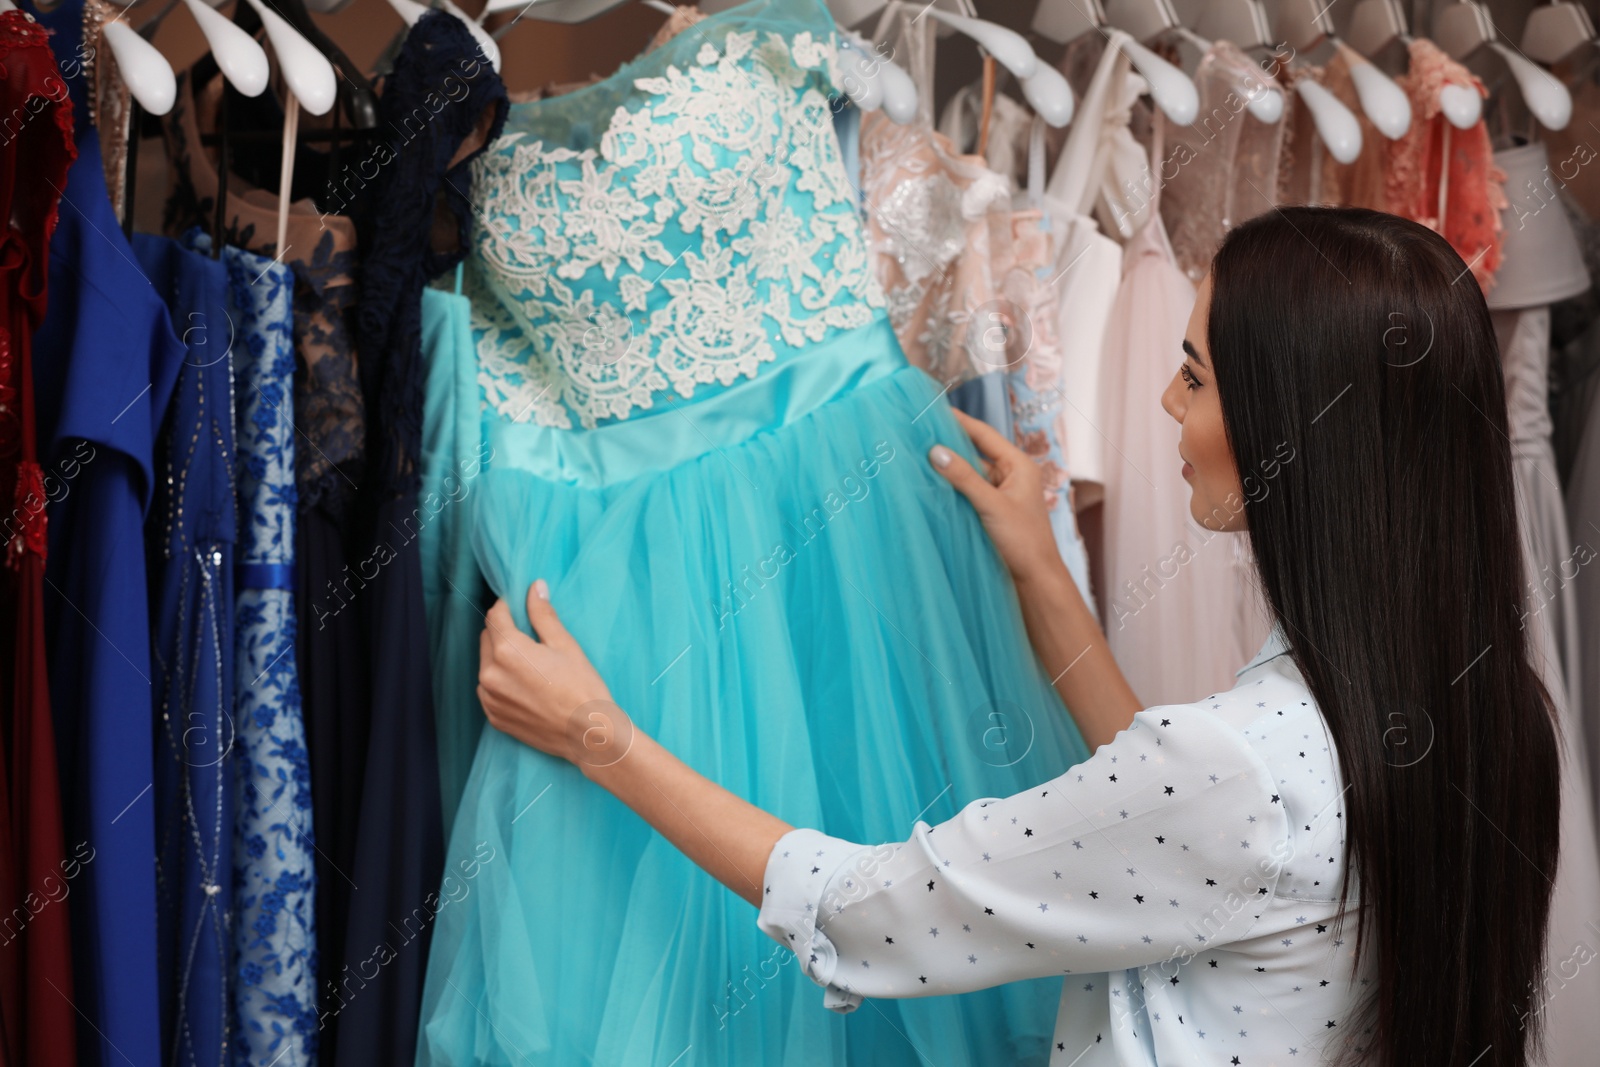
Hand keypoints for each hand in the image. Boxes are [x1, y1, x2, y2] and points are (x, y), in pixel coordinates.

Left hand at [477, 580, 633, 767]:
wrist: (589, 735)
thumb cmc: (582, 687)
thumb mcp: (565, 645)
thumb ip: (543, 614)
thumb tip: (534, 587)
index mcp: (507, 651)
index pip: (495, 616)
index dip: (507, 607)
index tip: (518, 606)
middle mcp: (490, 674)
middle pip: (487, 638)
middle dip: (503, 632)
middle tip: (531, 639)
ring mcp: (489, 698)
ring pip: (486, 665)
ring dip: (500, 658)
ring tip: (531, 667)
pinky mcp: (494, 717)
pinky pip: (489, 690)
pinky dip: (501, 682)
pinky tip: (527, 686)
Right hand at [930, 409, 1062, 584]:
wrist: (1035, 579)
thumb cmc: (1023, 541)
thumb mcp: (991, 505)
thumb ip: (963, 477)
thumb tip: (935, 451)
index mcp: (1019, 466)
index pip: (984, 435)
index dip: (959, 421)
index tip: (934, 411)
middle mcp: (1011, 475)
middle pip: (975, 452)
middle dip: (949, 445)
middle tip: (919, 433)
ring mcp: (1001, 494)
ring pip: (969, 474)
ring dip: (949, 469)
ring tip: (918, 457)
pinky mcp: (992, 511)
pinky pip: (968, 492)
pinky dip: (952, 488)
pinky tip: (931, 485)